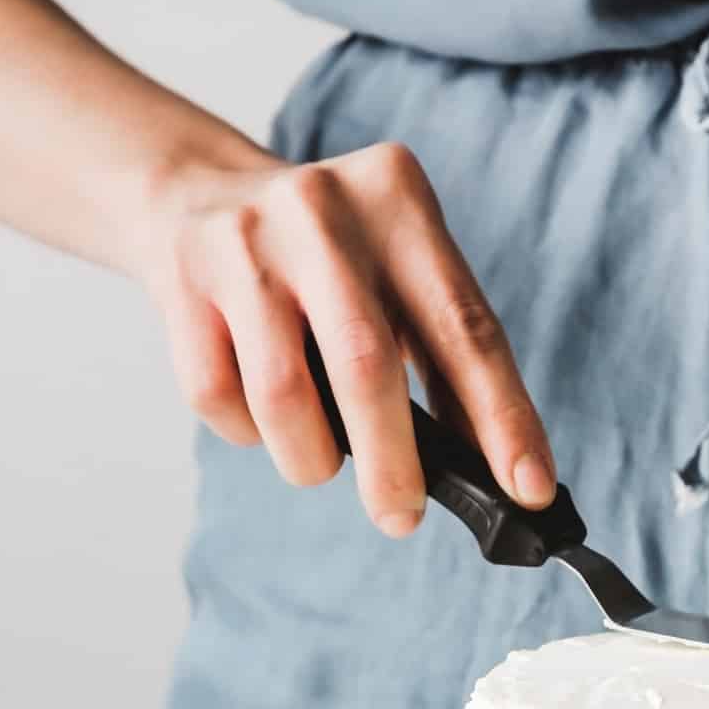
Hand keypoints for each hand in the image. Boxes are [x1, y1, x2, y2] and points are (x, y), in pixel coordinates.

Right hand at [139, 141, 554, 535]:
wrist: (196, 192)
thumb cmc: (328, 261)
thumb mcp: (397, 274)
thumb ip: (444, 358)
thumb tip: (495, 472)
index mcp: (399, 201)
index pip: (465, 327)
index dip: (501, 417)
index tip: (527, 490)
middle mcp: (323, 211)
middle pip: (367, 366)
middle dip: (394, 464)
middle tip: (402, 516)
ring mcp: (244, 242)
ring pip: (284, 395)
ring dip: (310, 457)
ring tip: (320, 460)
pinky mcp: (180, 281)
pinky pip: (220, 398)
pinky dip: (248, 433)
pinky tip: (260, 412)